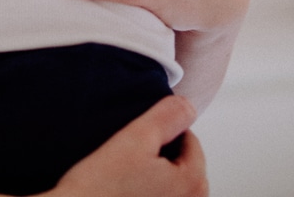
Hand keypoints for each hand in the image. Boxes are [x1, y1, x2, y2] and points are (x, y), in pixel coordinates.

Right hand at [50, 96, 206, 196]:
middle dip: (158, 152)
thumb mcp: (134, 139)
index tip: (134, 134)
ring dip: (151, 171)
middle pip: (181, 161)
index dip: (160, 129)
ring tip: (122, 172)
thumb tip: (187, 106)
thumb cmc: (100, 187)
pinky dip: (144, 188)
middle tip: (126, 154)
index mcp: (194, 182)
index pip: (190, 140)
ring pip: (169, 179)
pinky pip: (156, 194)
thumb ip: (166, 117)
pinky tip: (122, 188)